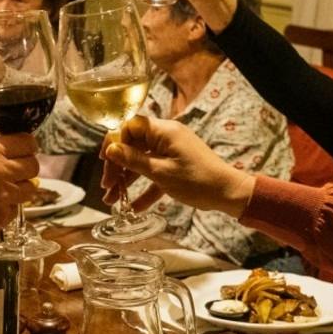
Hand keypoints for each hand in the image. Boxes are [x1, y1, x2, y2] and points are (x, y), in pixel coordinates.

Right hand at [0, 135, 39, 249]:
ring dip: (19, 192)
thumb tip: (16, 162)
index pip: (27, 142)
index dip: (27, 150)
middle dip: (26, 171)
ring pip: (30, 190)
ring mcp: (2, 195)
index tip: (24, 154)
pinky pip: (15, 211)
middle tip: (14, 177)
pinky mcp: (1, 217)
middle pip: (33, 166)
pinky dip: (5, 211)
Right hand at [100, 115, 254, 216]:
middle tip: (107, 186)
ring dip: (126, 180)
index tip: (105, 162)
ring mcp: (171, 152)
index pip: (129, 127)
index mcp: (164, 131)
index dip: (114, 142)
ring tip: (112, 200)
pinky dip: (144, 188)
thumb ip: (133, 160)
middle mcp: (166, 137)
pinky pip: (154, 174)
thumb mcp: (161, 172)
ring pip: (141, 162)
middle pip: (132, 146)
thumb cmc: (197, 181)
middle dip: (117, 167)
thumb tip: (110, 149)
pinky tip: (132, 207)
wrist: (227, 193)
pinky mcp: (176, 166)